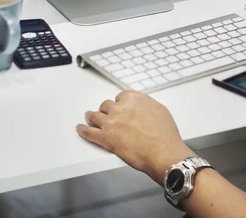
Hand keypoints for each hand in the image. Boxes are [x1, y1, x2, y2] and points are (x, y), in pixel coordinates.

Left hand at [77, 91, 192, 184]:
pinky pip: (89, 132)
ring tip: (89, 117)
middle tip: (107, 115)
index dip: (120, 103)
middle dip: (107, 110)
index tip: (120, 107)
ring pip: (95, 116)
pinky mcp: (106, 138)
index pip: (121, 96)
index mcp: (135, 99)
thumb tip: (143, 109)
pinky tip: (80, 129)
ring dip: (92, 117)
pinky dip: (83, 130)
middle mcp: (121, 108)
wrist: (162, 150)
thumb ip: (147, 107)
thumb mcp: (160, 110)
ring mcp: (111, 122)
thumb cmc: (165, 134)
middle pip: (106, 105)